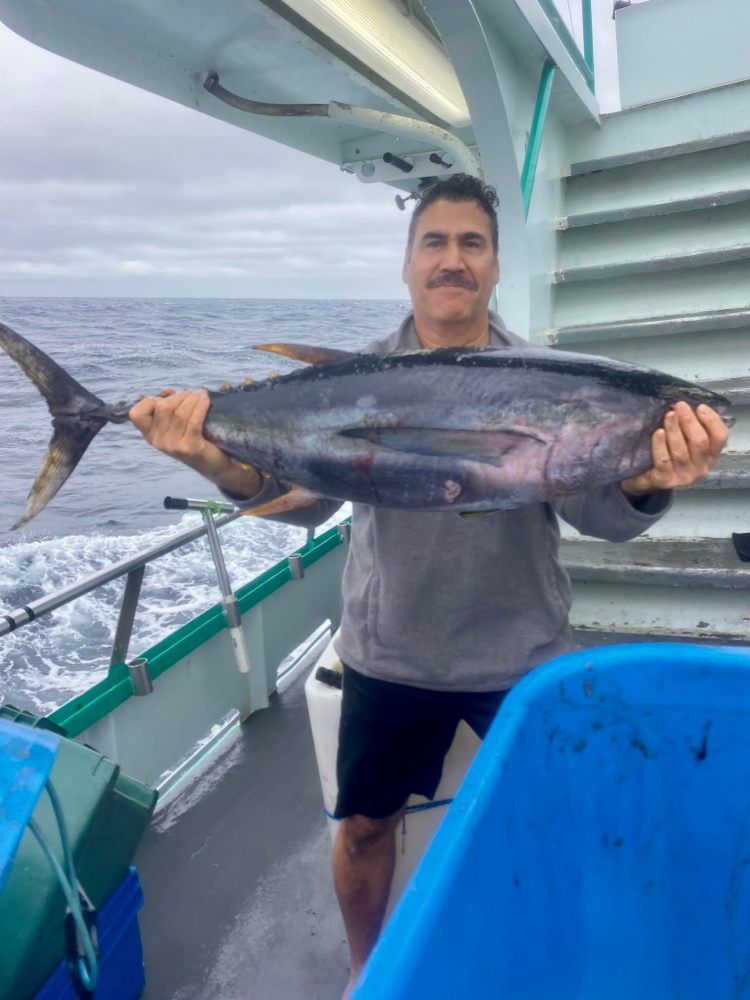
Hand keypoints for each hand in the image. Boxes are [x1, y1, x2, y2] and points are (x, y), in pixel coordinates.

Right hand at [129, 388, 261, 497]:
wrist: (213, 464)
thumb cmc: (194, 439)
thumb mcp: (176, 424)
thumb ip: (169, 407)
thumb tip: (168, 391)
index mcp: (150, 435)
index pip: (136, 414)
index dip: (149, 401)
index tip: (166, 398)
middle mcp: (158, 441)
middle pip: (163, 407)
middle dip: (179, 397)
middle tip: (191, 395)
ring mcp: (173, 446)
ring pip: (180, 412)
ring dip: (192, 399)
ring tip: (200, 395)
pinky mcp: (190, 447)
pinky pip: (194, 420)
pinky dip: (201, 406)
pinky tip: (206, 399)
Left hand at [620, 400, 729, 497]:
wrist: (645, 477)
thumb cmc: (668, 452)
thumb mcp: (683, 439)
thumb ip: (689, 426)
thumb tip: (686, 406)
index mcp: (710, 455)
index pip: (720, 437)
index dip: (712, 421)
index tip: (700, 407)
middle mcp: (701, 467)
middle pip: (700, 442)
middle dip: (689, 421)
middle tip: (679, 406)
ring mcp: (684, 476)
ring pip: (681, 451)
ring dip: (675, 430)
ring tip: (669, 415)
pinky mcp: (665, 480)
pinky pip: (663, 460)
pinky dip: (660, 445)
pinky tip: (658, 432)